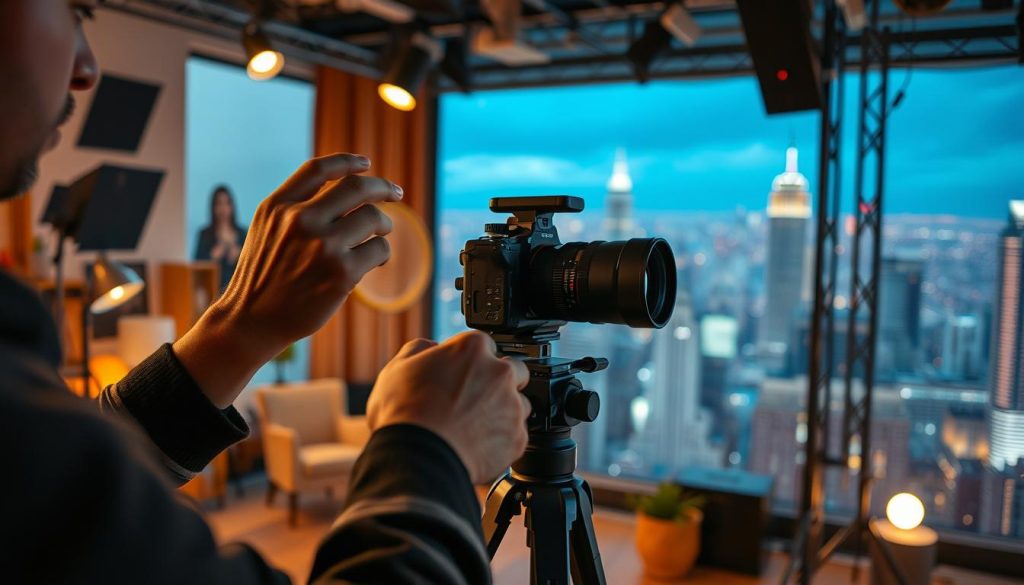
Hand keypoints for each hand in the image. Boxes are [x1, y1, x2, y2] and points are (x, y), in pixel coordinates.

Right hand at [174, 153, 401, 407]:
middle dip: (383, 187)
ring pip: (373, 218)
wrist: (251, 320)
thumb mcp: (265, 229)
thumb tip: (343, 187)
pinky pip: (379, 249)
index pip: (319, 170)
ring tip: (382, 233)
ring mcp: (323, 246)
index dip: (348, 162)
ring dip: (385, 224)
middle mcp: (301, 220)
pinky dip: (383, 252)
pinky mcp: (342, 273)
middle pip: (357, 187)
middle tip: (396, 193)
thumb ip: (294, 206)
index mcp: (278, 206)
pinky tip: (378, 259)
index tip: (366, 164)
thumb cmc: (263, 275)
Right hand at [367, 331, 532, 483]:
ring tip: (475, 427)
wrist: (417, 460)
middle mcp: (500, 373)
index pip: (484, 344)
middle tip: (475, 400)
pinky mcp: (518, 438)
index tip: (463, 374)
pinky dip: (502, 441)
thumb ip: (420, 349)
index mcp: (472, 349)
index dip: (471, 361)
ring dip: (503, 412)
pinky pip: (516, 435)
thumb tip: (431, 348)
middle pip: (513, 370)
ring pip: (518, 404)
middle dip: (499, 382)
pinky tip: (479, 446)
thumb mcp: (398, 368)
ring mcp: (512, 406)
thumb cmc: (405, 415)